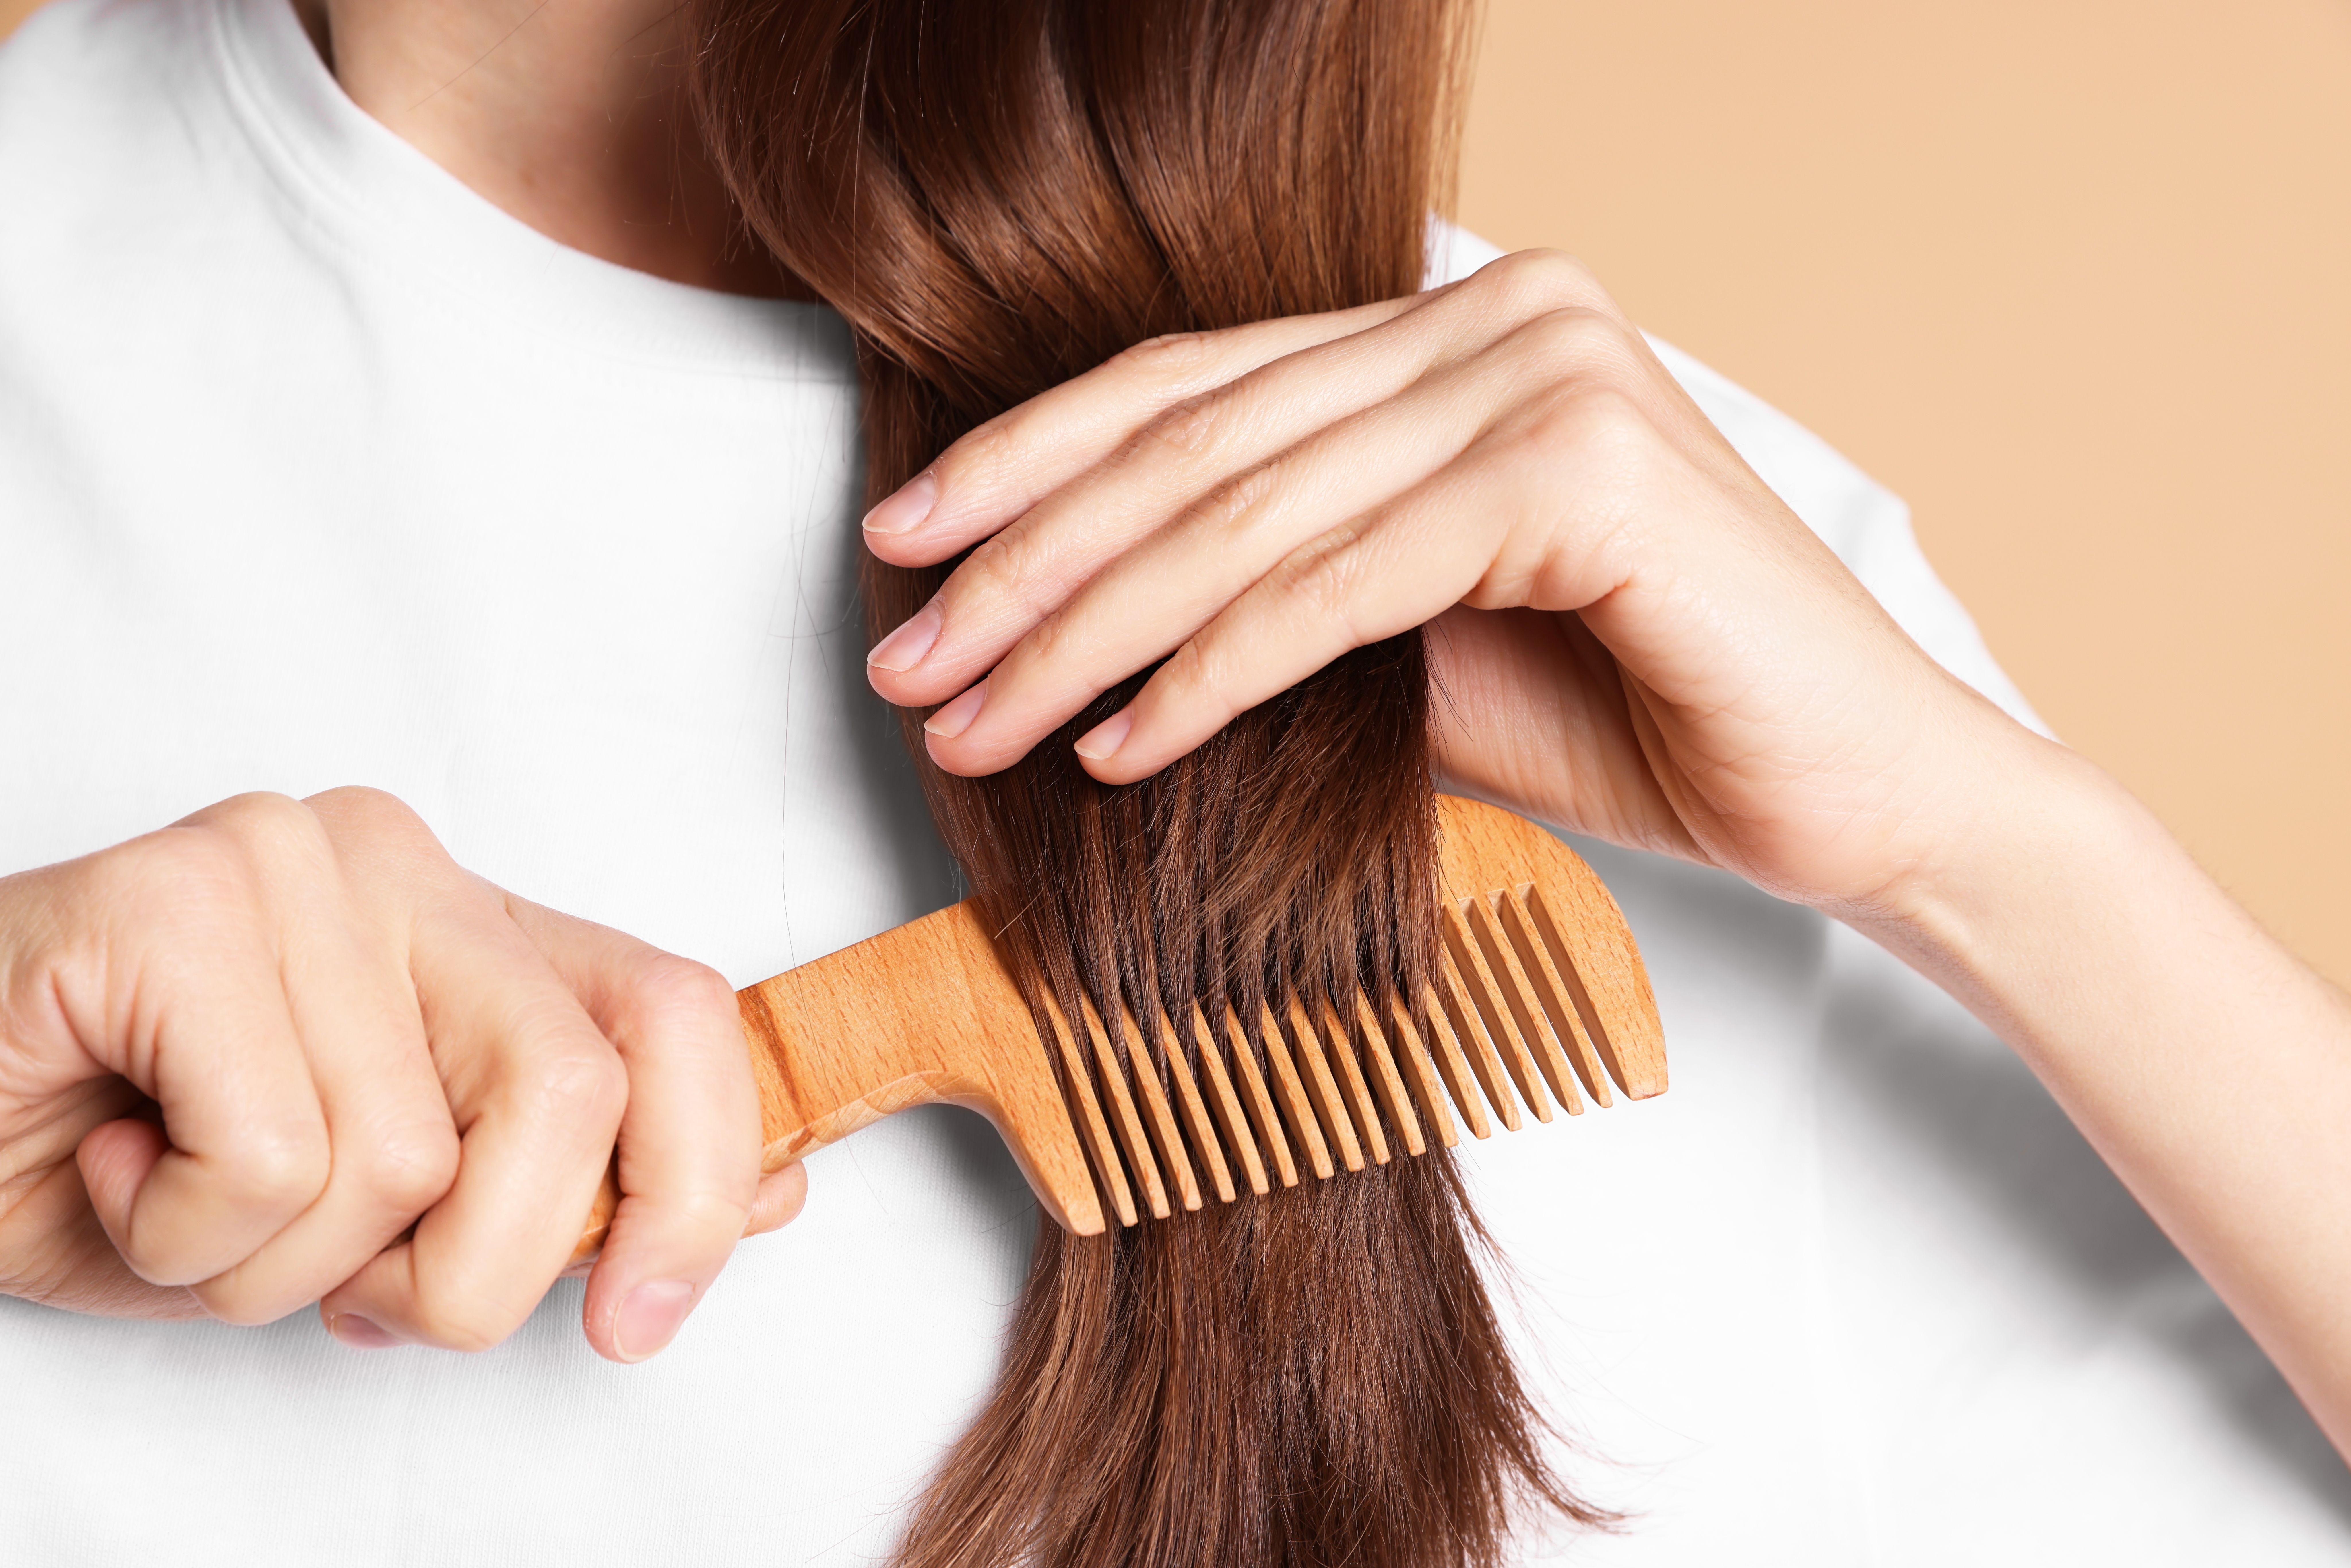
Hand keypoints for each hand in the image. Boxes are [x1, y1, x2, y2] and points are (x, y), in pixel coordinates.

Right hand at [0, 788, 804, 1359]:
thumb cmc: (151, 1154)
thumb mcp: (394, 1200)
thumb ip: (574, 1182)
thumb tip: (770, 1190)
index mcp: (481, 922)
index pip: (679, 1014)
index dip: (698, 1176)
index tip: (638, 1317)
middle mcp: (407, 864)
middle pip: (572, 1090)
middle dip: (476, 1265)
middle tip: (348, 1288)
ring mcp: (293, 864)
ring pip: (406, 1157)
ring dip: (288, 1266)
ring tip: (189, 1202)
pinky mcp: (173, 899)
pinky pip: (272, 1159)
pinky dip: (184, 1233)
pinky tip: (118, 1161)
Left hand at [860, 249, 2028, 917]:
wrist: (1849, 794)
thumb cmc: (1642, 717)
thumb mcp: (1420, 647)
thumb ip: (1285, 600)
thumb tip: (1090, 632)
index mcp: (1460, 330)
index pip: (1194, 386)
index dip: (1030, 466)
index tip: (906, 550)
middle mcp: (1504, 318)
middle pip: (1196, 447)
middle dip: (1027, 566)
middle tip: (908, 664)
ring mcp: (1551, 378)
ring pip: (1246, 519)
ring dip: (1085, 634)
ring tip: (974, 722)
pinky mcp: (1583, 474)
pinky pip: (1341, 587)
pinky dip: (1214, 675)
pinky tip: (1119, 748)